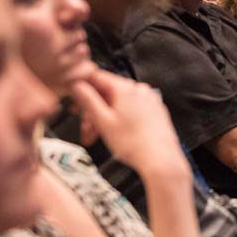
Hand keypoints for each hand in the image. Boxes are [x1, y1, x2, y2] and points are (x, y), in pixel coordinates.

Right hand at [71, 70, 188, 176]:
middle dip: (93, 111)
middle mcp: (140, 90)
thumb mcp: (103, 121)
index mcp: (126, 88)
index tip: (76, 100)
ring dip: (105, 118)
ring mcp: (150, 101)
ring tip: (98, 136)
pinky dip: (120, 120)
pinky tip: (115, 134)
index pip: (97, 77)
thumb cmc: (135, 144)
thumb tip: (78, 85)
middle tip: (85, 126)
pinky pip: (132, 110)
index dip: (82, 88)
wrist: (160, 159)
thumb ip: (88, 100)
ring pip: (119, 104)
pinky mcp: (155, 112)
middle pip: (108, 94)